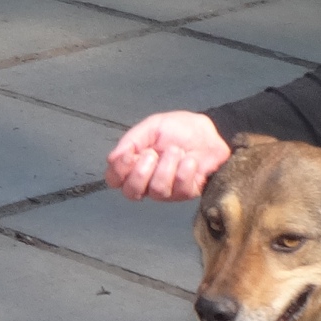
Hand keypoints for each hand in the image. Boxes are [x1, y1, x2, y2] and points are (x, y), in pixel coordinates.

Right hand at [105, 111, 231, 200]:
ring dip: (167, 167)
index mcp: (133, 165)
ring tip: (176, 151)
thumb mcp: (151, 127)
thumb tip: (112, 158)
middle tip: (153, 153)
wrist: (208, 132)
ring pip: (157, 190)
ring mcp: (167, 190)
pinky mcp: (186, 193)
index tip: (130, 155)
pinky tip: (190, 160)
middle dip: (141, 172)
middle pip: (131, 192)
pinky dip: (185, 171)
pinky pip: (180, 189)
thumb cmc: (178, 129)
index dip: (119, 170)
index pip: (114, 179)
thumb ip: (131, 141)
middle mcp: (146, 182)